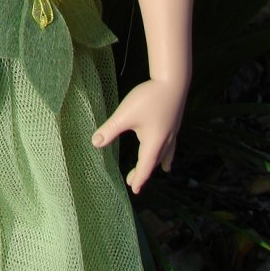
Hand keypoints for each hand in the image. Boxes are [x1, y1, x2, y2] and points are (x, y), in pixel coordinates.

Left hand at [91, 78, 187, 194]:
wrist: (173, 80)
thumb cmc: (149, 98)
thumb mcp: (125, 114)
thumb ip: (110, 129)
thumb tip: (94, 143)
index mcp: (153, 143)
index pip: (144, 166)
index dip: (139, 178)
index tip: (134, 190)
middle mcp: (165, 140)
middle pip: (154, 161)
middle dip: (144, 171)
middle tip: (134, 182)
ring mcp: (172, 131)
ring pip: (166, 152)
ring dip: (159, 161)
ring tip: (164, 169)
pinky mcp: (174, 121)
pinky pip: (172, 142)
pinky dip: (169, 149)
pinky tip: (170, 143)